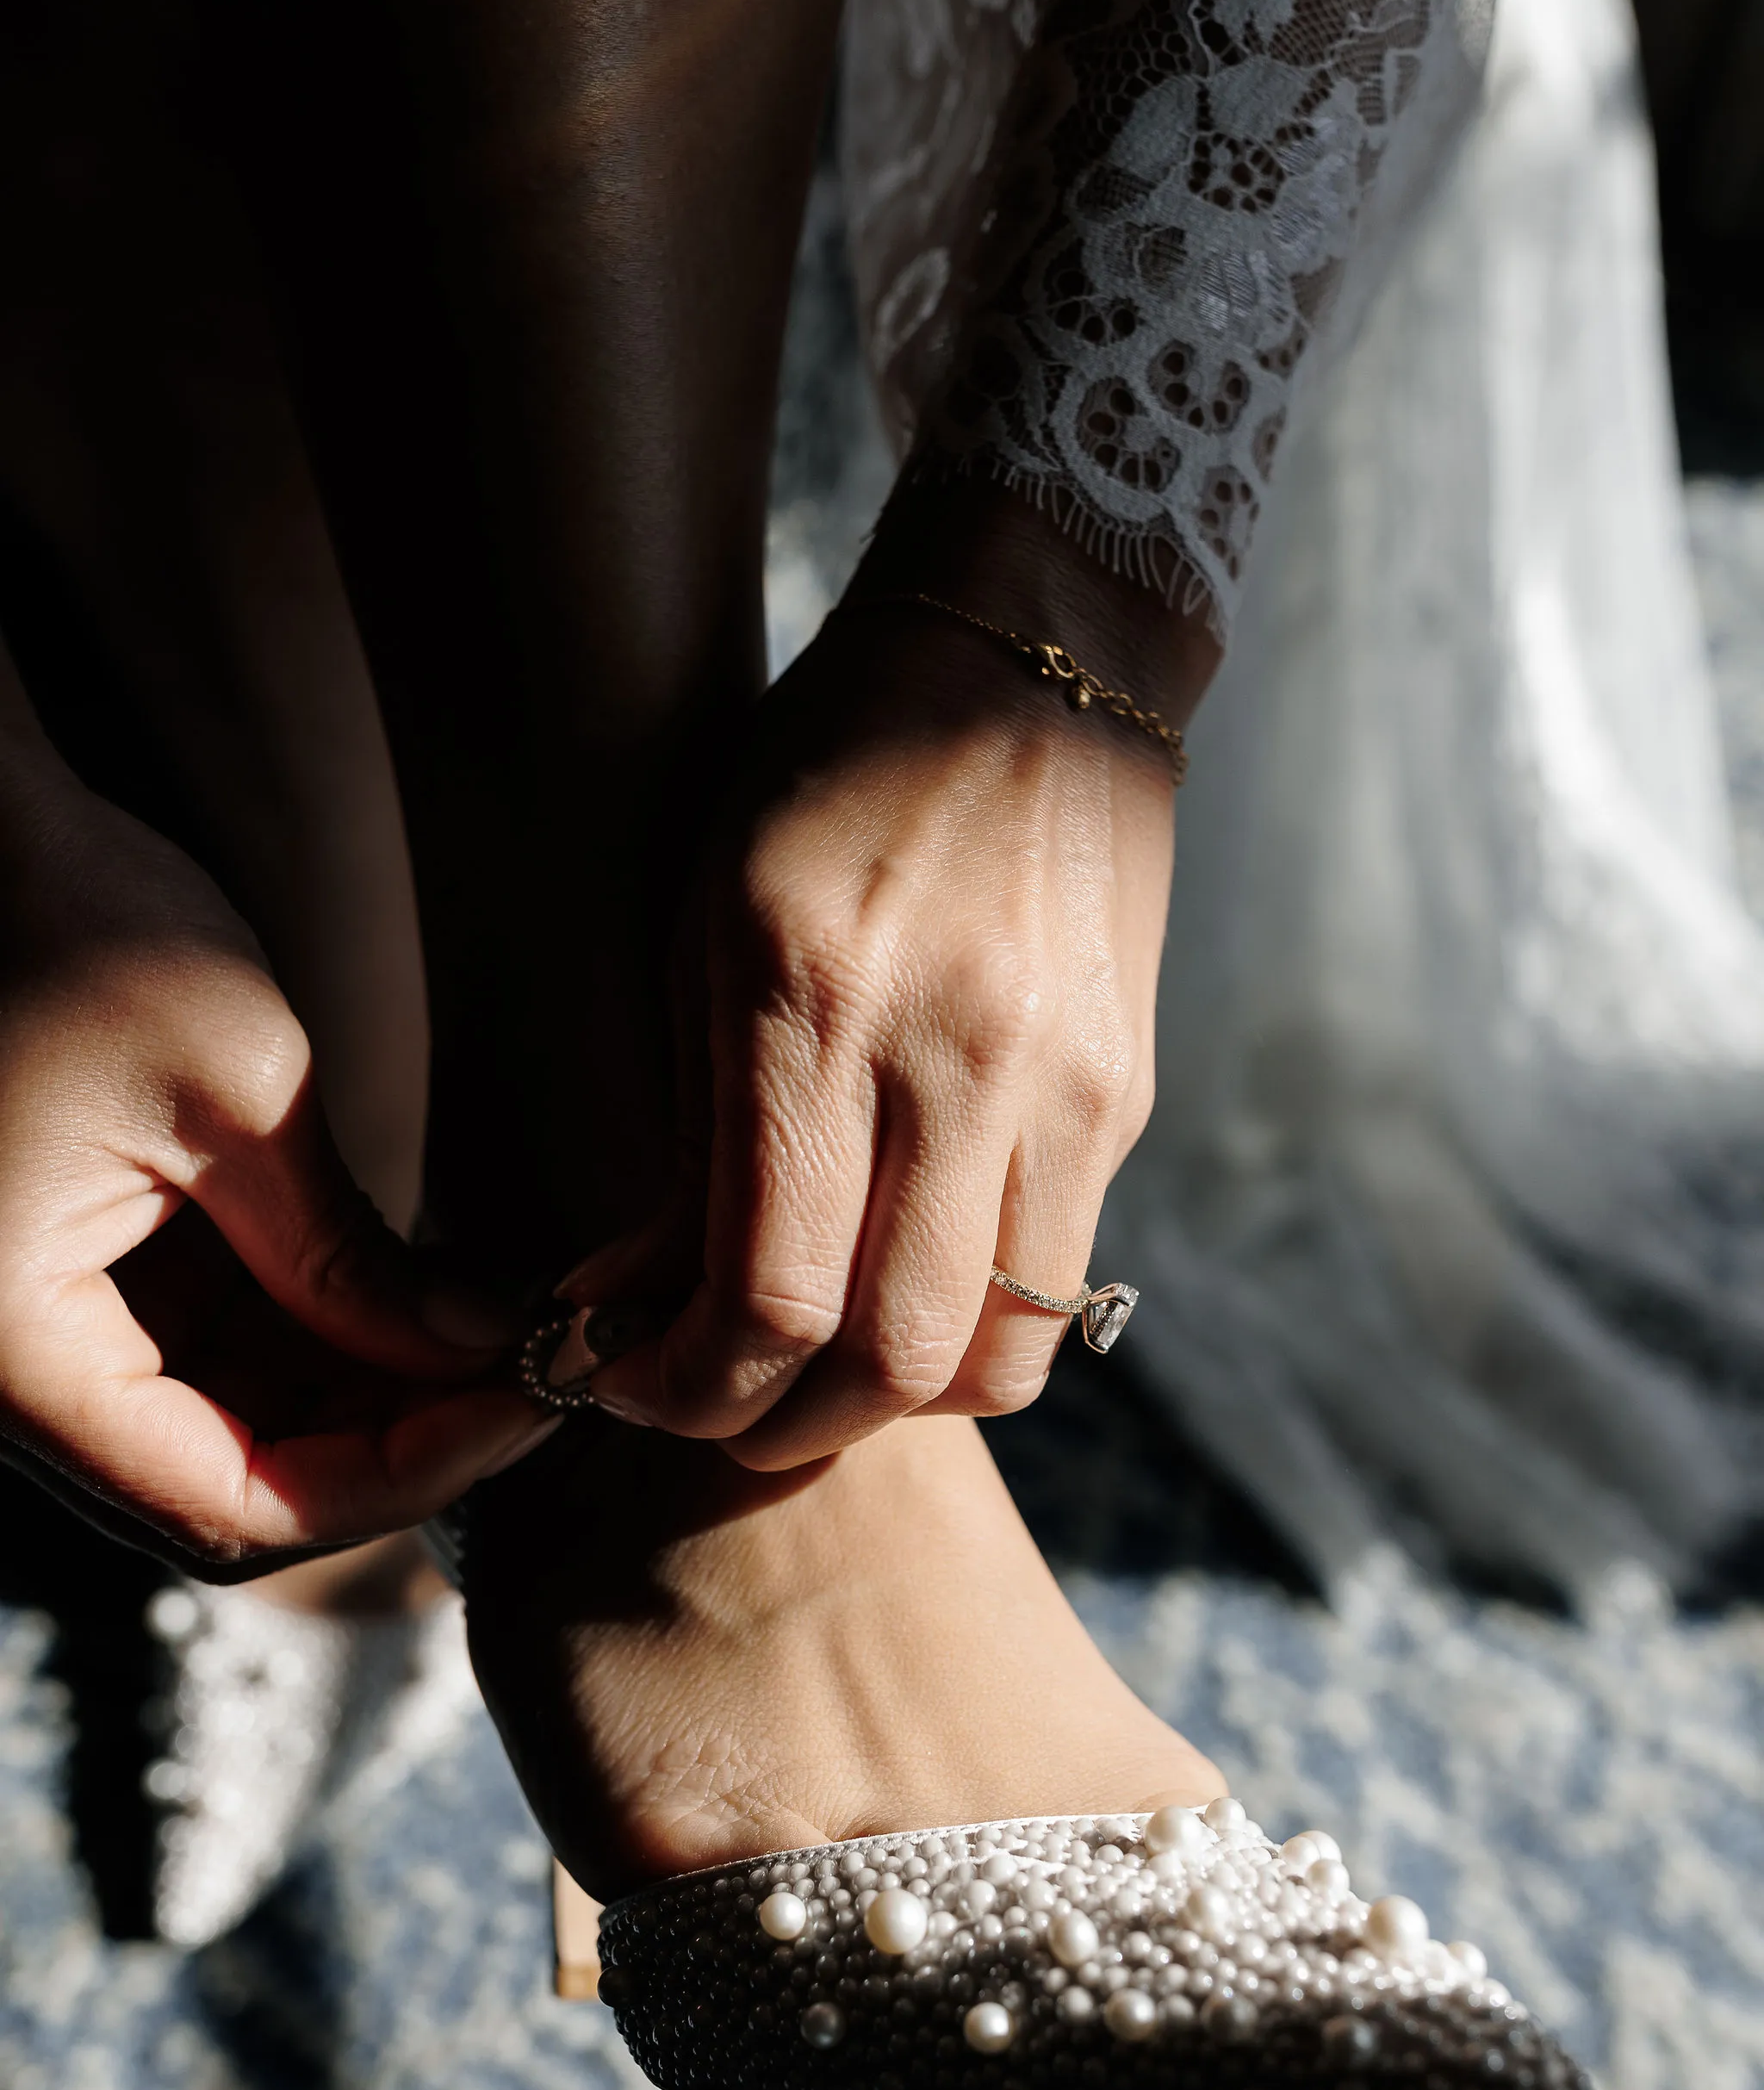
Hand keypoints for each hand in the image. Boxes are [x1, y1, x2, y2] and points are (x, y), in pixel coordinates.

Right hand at [0, 755, 548, 1572]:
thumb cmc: (75, 923)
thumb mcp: (239, 1091)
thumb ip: (351, 1256)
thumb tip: (484, 1352)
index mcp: (16, 1354)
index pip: (231, 1502)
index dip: (396, 1478)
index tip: (528, 1407)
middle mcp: (16, 1376)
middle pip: (233, 1485)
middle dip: (397, 1441)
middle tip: (538, 1373)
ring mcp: (47, 1333)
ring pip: (234, 1430)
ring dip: (373, 1397)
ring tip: (503, 1330)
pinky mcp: (83, 1282)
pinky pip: (215, 1358)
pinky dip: (326, 1339)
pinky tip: (433, 1296)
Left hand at [562, 499, 1206, 1468]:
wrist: (1031, 664)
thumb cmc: (824, 778)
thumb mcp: (704, 930)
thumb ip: (691, 1139)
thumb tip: (645, 1310)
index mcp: (815, 1003)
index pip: (769, 1297)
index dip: (688, 1386)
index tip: (630, 1377)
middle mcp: (959, 1059)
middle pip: (890, 1366)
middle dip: (780, 1425)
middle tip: (717, 1403)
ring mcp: (1065, 1086)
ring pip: (996, 1357)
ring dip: (889, 1398)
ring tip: (815, 1356)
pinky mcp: (1127, 1096)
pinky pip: (1055, 1279)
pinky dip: (968, 1324)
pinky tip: (900, 1270)